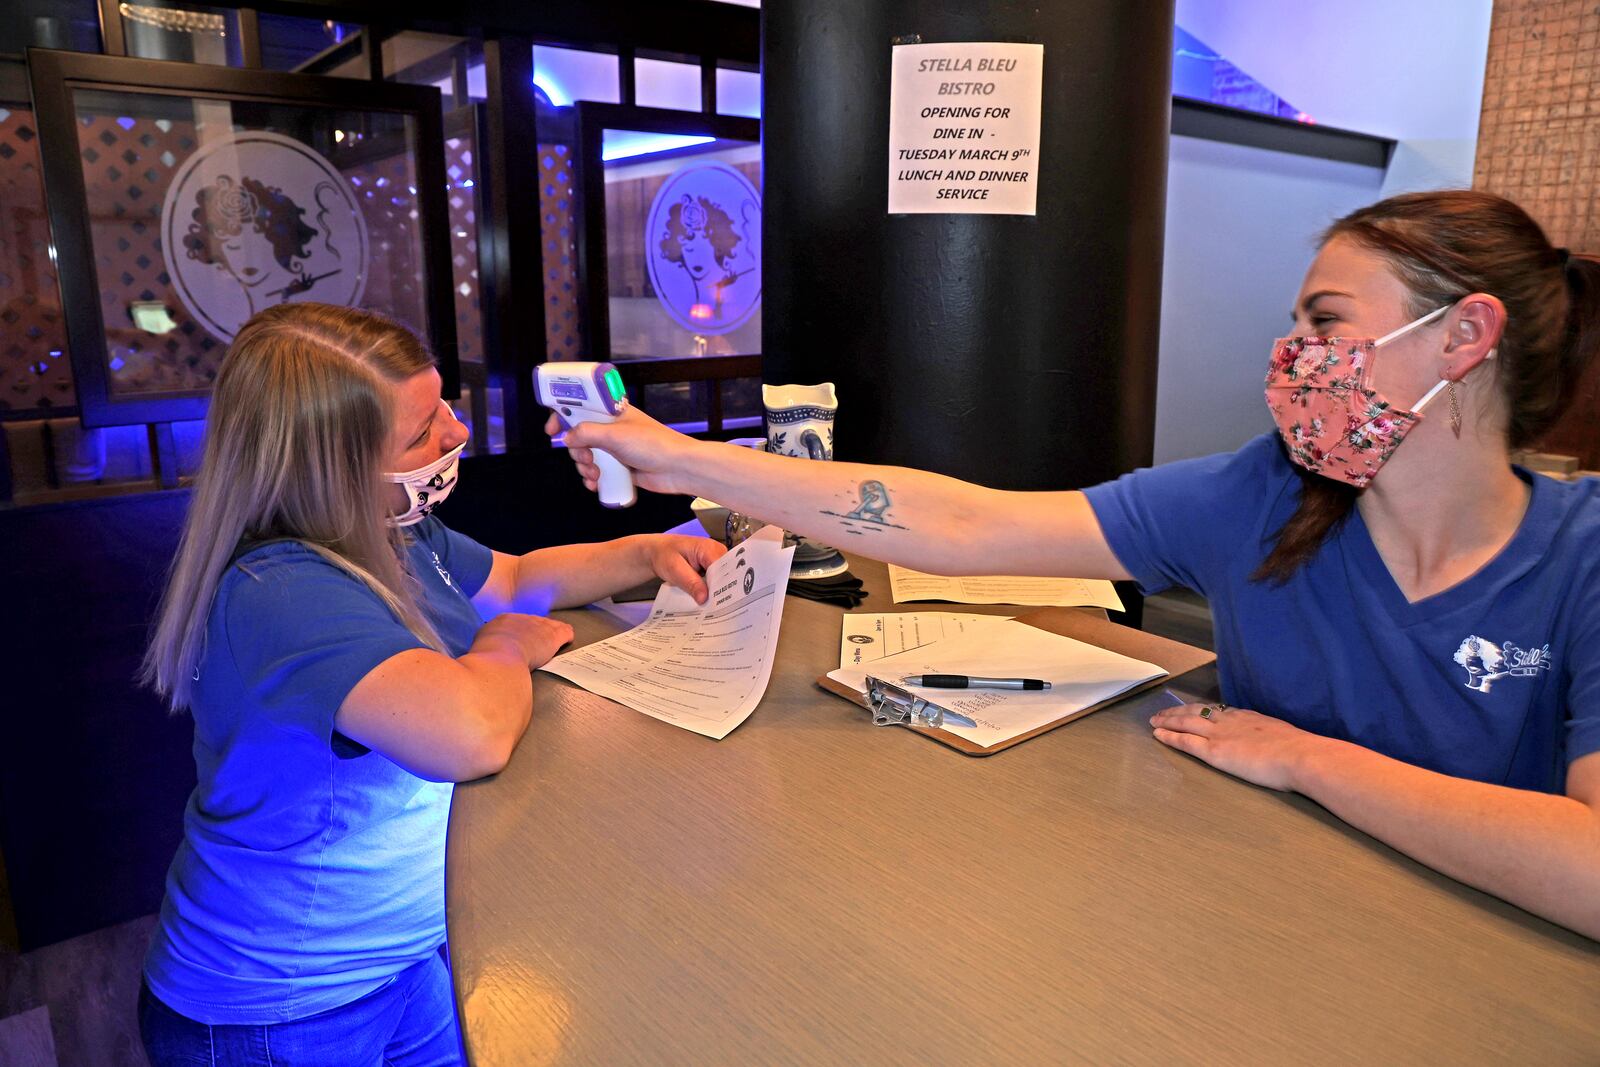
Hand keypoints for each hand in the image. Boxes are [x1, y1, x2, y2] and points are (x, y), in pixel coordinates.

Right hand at [476, 612, 574, 669]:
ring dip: (553, 632)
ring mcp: (539, 626)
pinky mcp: (553, 636)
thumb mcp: (479, 645)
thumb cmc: (486, 657)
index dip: (520, 631)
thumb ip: (485, 643)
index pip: (515, 623)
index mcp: (502, 621)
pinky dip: (567, 637)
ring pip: (550, 625)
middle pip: (533, 622)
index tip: (521, 639)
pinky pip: (565, 632)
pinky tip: (568, 640)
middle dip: (536, 631)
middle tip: (539, 642)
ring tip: (556, 638)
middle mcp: (522, 619)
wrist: (500, 658)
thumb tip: (484, 649)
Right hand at [545, 405, 700, 496]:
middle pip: (579, 437)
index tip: (552, 430)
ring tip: (595, 475)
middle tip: (586, 458)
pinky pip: (598, 472)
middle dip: (577, 451)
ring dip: (585, 468)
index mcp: (612, 412)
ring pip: (587, 456)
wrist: (678, 469)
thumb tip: (567, 437)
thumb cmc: (653, 445)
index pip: (581, 408)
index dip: (564, 416)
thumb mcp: (614, 435)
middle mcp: (613, 429)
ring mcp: (616, 449)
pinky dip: (593, 479)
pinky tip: (596, 485)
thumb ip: (586, 433)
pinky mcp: (621, 468)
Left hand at [641, 534, 726, 603]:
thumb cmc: (664, 555)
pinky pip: (716, 581)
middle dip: (722, 592)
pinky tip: (709, 603)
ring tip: (715, 609)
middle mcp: (717, 552)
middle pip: (727, 575)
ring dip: (718, 594)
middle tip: (719, 611)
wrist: (657, 551)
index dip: (723, 587)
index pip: (724, 570)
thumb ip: (690, 583)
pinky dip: (712, 591)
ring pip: (723, 580)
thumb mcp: (674, 569)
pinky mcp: (712, 568)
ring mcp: (716, 560)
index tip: (721, 604)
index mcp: (709, 548)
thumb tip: (704, 598)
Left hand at [1148, 702, 1319, 792]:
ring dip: (1167, 721)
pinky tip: (1158, 735)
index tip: (1192, 709)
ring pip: (1186, 722)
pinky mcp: (1214, 752)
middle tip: (1163, 712)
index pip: (1219, 710)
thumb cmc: (1299, 751)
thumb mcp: (1285, 736)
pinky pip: (1185, 742)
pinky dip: (1169, 737)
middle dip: (1178, 711)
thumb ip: (1275, 738)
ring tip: (1154, 721)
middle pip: (1197, 711)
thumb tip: (1278, 744)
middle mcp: (1230, 721)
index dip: (1202, 709)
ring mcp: (1220, 735)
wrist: (1299, 755)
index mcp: (1248, 717)